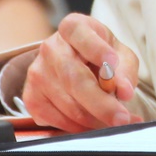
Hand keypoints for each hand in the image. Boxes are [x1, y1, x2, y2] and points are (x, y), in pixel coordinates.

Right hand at [21, 14, 139, 131]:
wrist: (79, 66)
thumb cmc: (102, 59)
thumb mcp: (121, 56)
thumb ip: (125, 72)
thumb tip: (124, 91)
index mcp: (73, 28)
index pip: (81, 35)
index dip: (96, 49)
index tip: (112, 63)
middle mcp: (50, 48)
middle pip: (74, 79)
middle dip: (101, 103)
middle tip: (122, 118)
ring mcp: (37, 73)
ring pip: (68, 104)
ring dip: (95, 120)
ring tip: (115, 122)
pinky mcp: (31, 98)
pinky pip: (57, 120)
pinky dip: (80, 128)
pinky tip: (94, 124)